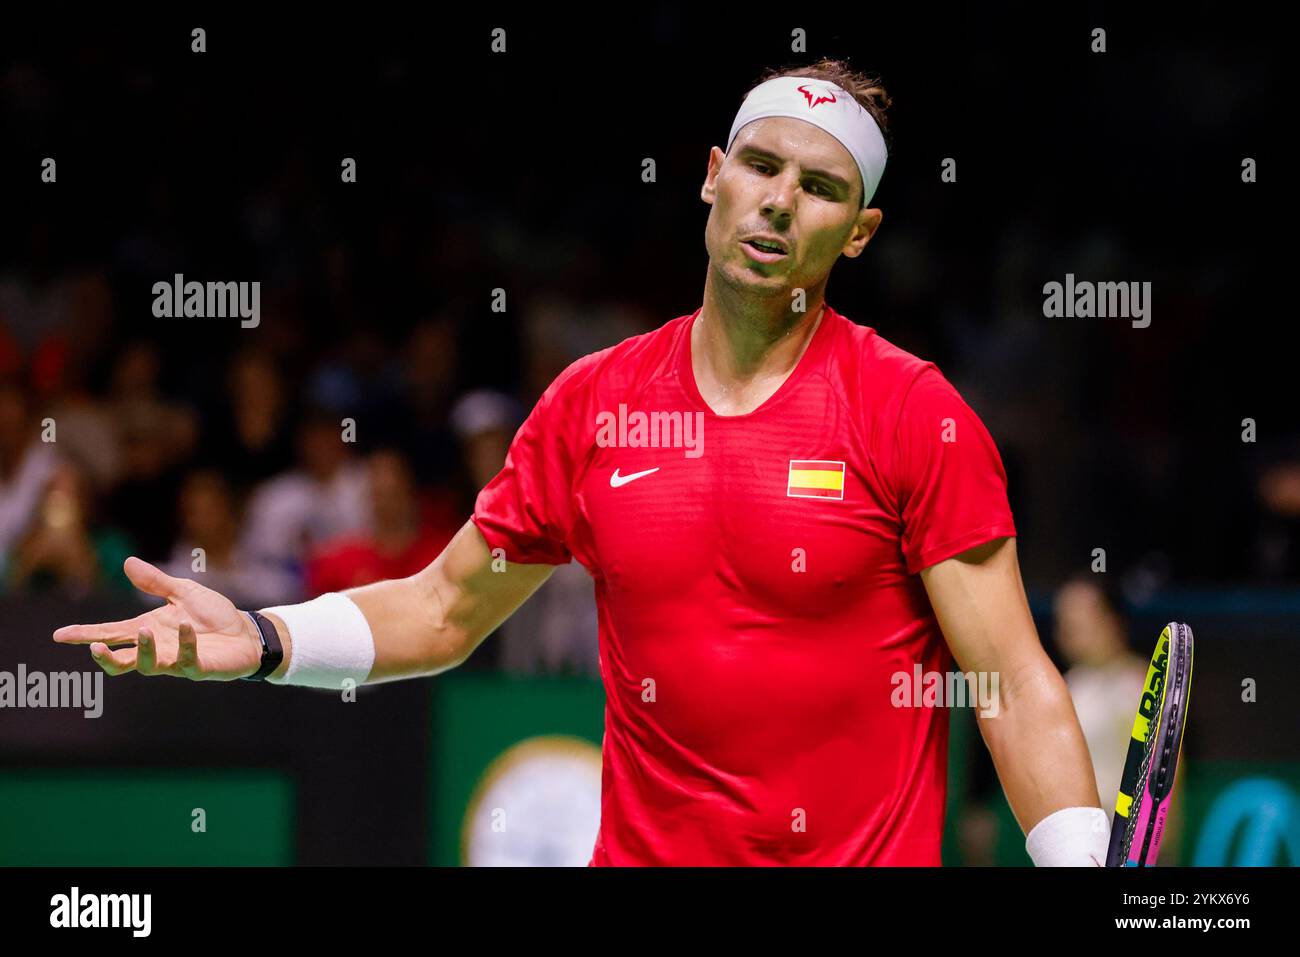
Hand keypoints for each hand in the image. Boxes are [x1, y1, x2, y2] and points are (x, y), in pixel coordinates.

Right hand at [53, 557, 264, 680]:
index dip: (86, 634)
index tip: (60, 634)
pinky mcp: (198, 668)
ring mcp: (176, 661)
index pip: (112, 633)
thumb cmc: (214, 616)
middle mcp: (157, 648)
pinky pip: (185, 661)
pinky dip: (184, 644)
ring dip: (143, 650)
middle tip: (94, 646)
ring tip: (145, 629)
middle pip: (122, 660)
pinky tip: (187, 627)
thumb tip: (127, 562)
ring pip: (148, 666)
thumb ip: (156, 583)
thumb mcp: (183, 593)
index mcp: (149, 630)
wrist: (246, 632)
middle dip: (105, 656)